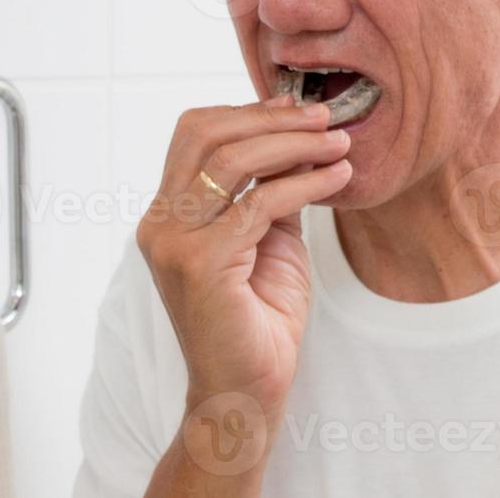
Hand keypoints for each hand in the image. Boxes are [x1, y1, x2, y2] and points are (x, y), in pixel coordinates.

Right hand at [136, 94, 351, 470]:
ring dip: (295, 143)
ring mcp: (174, 242)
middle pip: (206, 133)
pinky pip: (261, 202)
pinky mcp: (201, 262)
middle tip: (325, 118)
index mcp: (168, 212)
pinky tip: (338, 179)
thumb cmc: (258, 318)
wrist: (247, 390)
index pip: (195, 134)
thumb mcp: (269, 237)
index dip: (249, 112)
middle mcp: (160, 222)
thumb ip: (272, 188)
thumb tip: (301, 138)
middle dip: (272, 118)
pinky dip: (306, 183)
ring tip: (339, 144)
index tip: (299, 109)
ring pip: (233, 160)